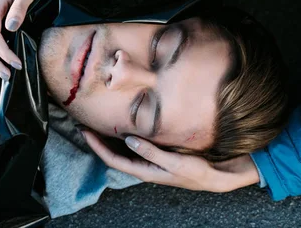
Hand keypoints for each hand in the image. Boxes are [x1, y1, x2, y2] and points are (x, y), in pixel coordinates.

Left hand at [83, 131, 259, 192]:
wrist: (215, 176)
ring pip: (123, 150)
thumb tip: (128, 140)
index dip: (97, 146)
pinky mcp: (158, 155)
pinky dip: (125, 136)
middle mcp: (144, 166)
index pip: (113, 159)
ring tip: (98, 124)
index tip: (85, 132)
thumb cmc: (196, 172)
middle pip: (113, 154)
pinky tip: (123, 128)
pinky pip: (135, 146)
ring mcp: (150, 161)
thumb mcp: (174, 163)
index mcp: (145, 171)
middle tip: (85, 124)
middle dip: (98, 141)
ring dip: (110, 139)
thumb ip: (151, 151)